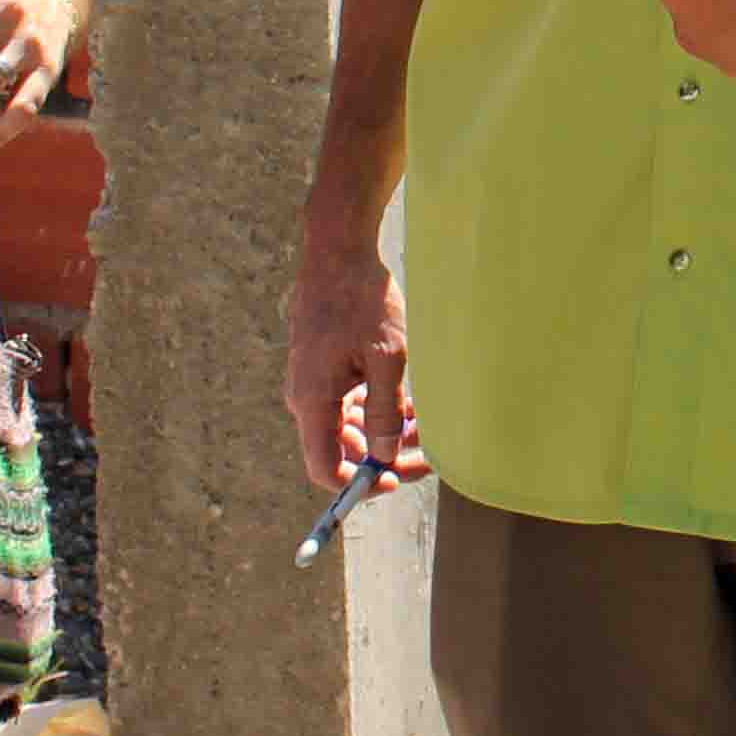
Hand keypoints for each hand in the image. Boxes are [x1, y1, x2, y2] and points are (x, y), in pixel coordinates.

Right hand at [283, 244, 420, 495]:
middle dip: (386, 457)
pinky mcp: (324, 368)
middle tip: (429, 456)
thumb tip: (383, 456)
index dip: (359, 485)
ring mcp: (313, 382)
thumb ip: (384, 412)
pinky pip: (349, 403)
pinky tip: (410, 404)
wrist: (338, 250)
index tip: (395, 480)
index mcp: (312, 400)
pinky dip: (378, 409)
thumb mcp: (386, 358)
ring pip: (350, 427)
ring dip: (386, 432)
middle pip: (342, 449)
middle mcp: (306, 397)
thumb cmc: (362, 299)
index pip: (325, 468)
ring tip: (427, 425)